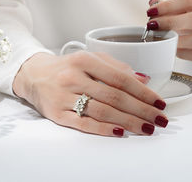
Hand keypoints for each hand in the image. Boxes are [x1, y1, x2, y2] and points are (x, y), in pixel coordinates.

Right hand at [13, 51, 167, 136]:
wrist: (34, 74)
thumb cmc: (65, 67)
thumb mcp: (89, 59)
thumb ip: (115, 66)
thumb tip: (142, 79)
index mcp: (83, 60)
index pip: (119, 77)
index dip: (142, 91)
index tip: (157, 101)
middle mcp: (73, 77)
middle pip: (113, 96)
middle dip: (140, 110)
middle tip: (157, 118)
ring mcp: (63, 96)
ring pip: (101, 111)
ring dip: (127, 121)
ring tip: (145, 127)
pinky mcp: (57, 113)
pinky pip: (83, 123)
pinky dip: (103, 129)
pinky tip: (119, 131)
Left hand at [147, 0, 191, 60]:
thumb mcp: (191, 9)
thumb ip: (174, 6)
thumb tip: (153, 3)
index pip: (187, 1)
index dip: (166, 6)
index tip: (151, 10)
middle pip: (189, 20)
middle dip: (166, 22)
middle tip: (152, 24)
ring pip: (187, 39)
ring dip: (169, 37)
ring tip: (159, 35)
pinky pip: (187, 53)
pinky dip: (176, 49)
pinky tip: (171, 44)